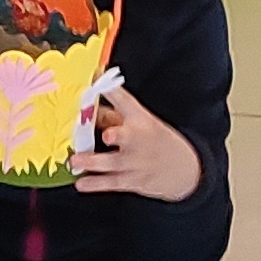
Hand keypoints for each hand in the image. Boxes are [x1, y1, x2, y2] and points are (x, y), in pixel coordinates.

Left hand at [74, 88, 203, 200]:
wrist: (185, 170)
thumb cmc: (155, 139)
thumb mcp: (140, 121)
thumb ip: (112, 115)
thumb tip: (85, 108)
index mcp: (140, 118)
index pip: (125, 99)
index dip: (110, 88)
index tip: (95, 76)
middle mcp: (138, 139)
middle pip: (127, 136)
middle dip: (118, 135)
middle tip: (106, 135)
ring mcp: (136, 162)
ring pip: (114, 163)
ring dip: (94, 162)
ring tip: (76, 161)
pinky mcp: (133, 181)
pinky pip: (112, 183)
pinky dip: (96, 184)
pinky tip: (80, 184)